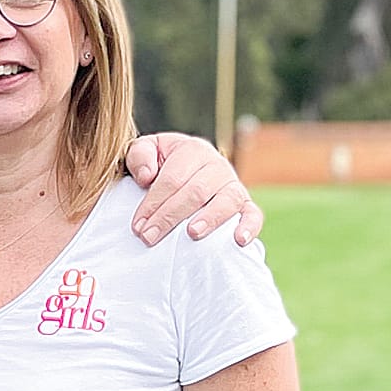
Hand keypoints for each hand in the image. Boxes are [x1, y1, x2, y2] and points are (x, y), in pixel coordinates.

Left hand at [126, 134, 261, 246]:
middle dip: (170, 216)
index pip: (172, 179)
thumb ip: (139, 156)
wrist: (186, 171)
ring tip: (193, 233)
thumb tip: (146, 176)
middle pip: (196, 191)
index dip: (154, 202)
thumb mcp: (146, 151)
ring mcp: (233, 185)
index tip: (138, 226)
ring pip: (226, 200)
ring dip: (210, 218)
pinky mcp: (245, 204)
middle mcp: (216, 166)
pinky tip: (239, 240)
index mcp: (192, 150)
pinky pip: (253, 214)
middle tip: (149, 237)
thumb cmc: (161, 164)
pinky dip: (249, 226)